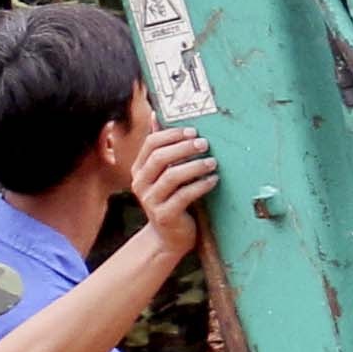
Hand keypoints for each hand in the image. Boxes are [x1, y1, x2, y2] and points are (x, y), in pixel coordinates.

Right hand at [131, 123, 222, 246]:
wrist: (168, 237)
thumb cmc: (171, 198)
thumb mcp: (164, 173)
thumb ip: (161, 147)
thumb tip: (155, 114)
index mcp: (139, 170)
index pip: (150, 144)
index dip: (172, 135)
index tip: (193, 131)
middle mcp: (140, 184)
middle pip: (159, 158)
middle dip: (184, 148)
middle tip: (205, 144)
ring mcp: (151, 201)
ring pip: (172, 177)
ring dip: (195, 166)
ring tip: (212, 162)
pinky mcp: (165, 215)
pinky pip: (184, 196)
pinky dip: (200, 186)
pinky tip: (213, 180)